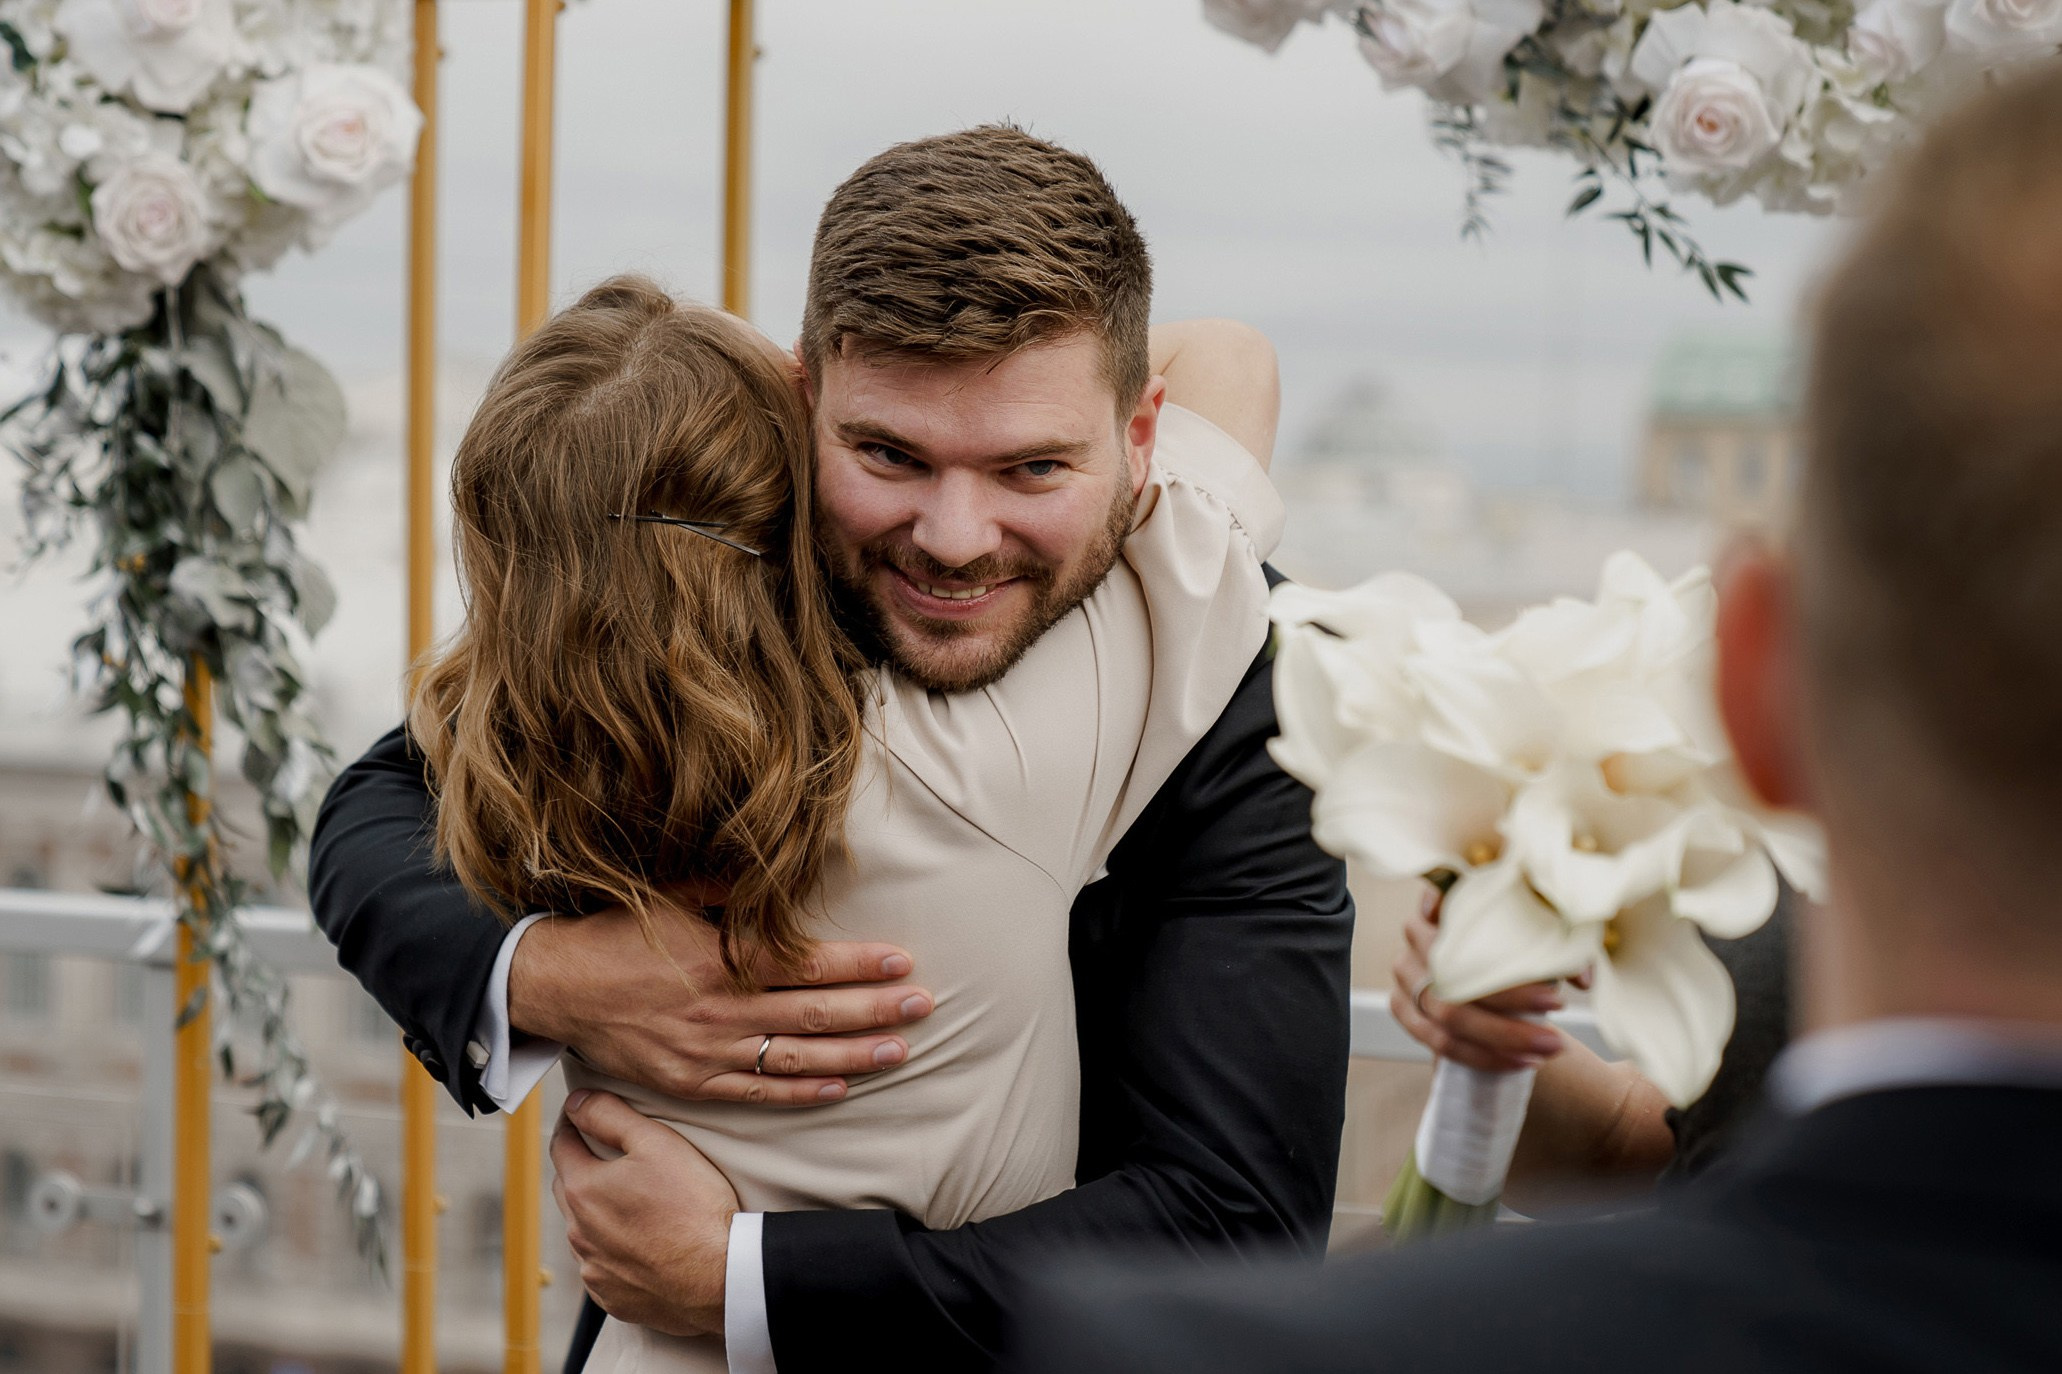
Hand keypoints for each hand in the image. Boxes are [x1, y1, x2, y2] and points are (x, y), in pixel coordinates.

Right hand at [508, 891, 932, 1105]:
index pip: (808, 964)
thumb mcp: (675, 895)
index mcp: (721, 959)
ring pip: (797, 1059)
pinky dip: (803, 1094)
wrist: (555, 985)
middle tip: (924, 1006)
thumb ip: (733, 892)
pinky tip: (842, 1088)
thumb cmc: (619, 932)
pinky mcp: (691, 1083)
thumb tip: (784, 873)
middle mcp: (721, 1009)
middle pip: (815, 1013)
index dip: (860, 965)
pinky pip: (758, 1094)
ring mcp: (707, 1052)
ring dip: (854, 1056)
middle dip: (875, 1010)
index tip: (902, 962)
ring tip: (900, 1051)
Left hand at [553, 1090, 734, 1337]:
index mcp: (583, 1190)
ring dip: (598, 1213)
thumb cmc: (693, 1206)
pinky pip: (603, 1267)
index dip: (573, 1122)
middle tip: (609, 1154)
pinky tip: (641, 1244)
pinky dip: (614, 1251)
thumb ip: (610, 1115)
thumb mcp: (656, 1142)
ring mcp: (594, 1270)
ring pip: (585, 1230)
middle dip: (582, 1166)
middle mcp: (579, 1233)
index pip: (562, 1145)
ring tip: (632, 1202)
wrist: (720, 1276)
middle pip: (569, 1187)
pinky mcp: (612, 1297)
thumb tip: (577, 1101)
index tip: (584, 1112)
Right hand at [1390, 884, 1571, 1072]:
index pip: (1468, 923)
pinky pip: (1439, 1042)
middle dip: (1515, 1005)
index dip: (1499, 947)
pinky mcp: (1403, 1008)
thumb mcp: (1536, 927)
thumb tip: (1582, 980)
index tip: (1556, 986)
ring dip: (1504, 1038)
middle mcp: (1416, 934)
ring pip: (1450, 1015)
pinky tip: (1521, 1062)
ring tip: (1548, 1049)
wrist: (1481, 968)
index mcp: (1445, 901)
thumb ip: (1563, 948)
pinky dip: (1482, 1057)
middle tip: (1559, 1020)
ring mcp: (1405, 973)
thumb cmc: (1512, 938)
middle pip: (1462, 976)